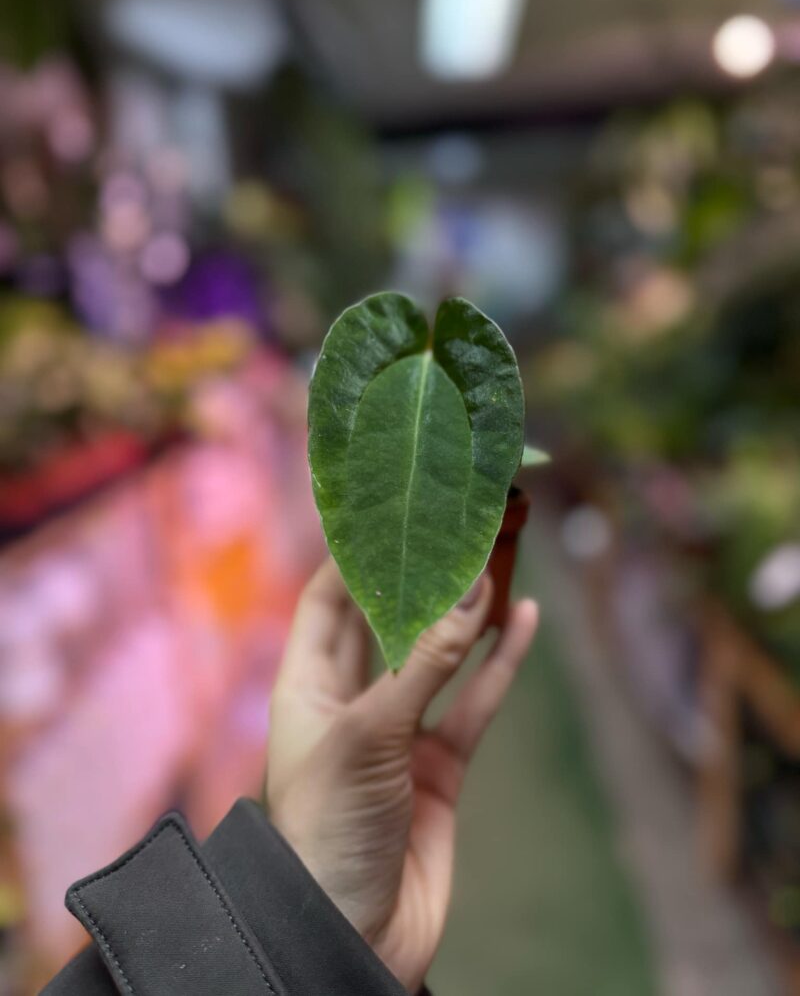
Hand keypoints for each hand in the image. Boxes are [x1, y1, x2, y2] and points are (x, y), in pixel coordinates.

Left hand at [266, 558, 538, 993]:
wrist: (353, 937)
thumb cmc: (330, 832)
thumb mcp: (369, 737)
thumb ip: (423, 664)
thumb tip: (471, 592)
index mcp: (306, 687)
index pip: (325, 602)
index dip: (353, 558)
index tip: (391, 514)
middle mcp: (350, 702)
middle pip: (385, 621)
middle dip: (418, 578)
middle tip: (454, 527)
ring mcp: (399, 733)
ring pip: (437, 657)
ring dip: (466, 615)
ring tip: (496, 559)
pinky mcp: (439, 768)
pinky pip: (473, 704)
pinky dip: (499, 666)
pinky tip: (523, 624)